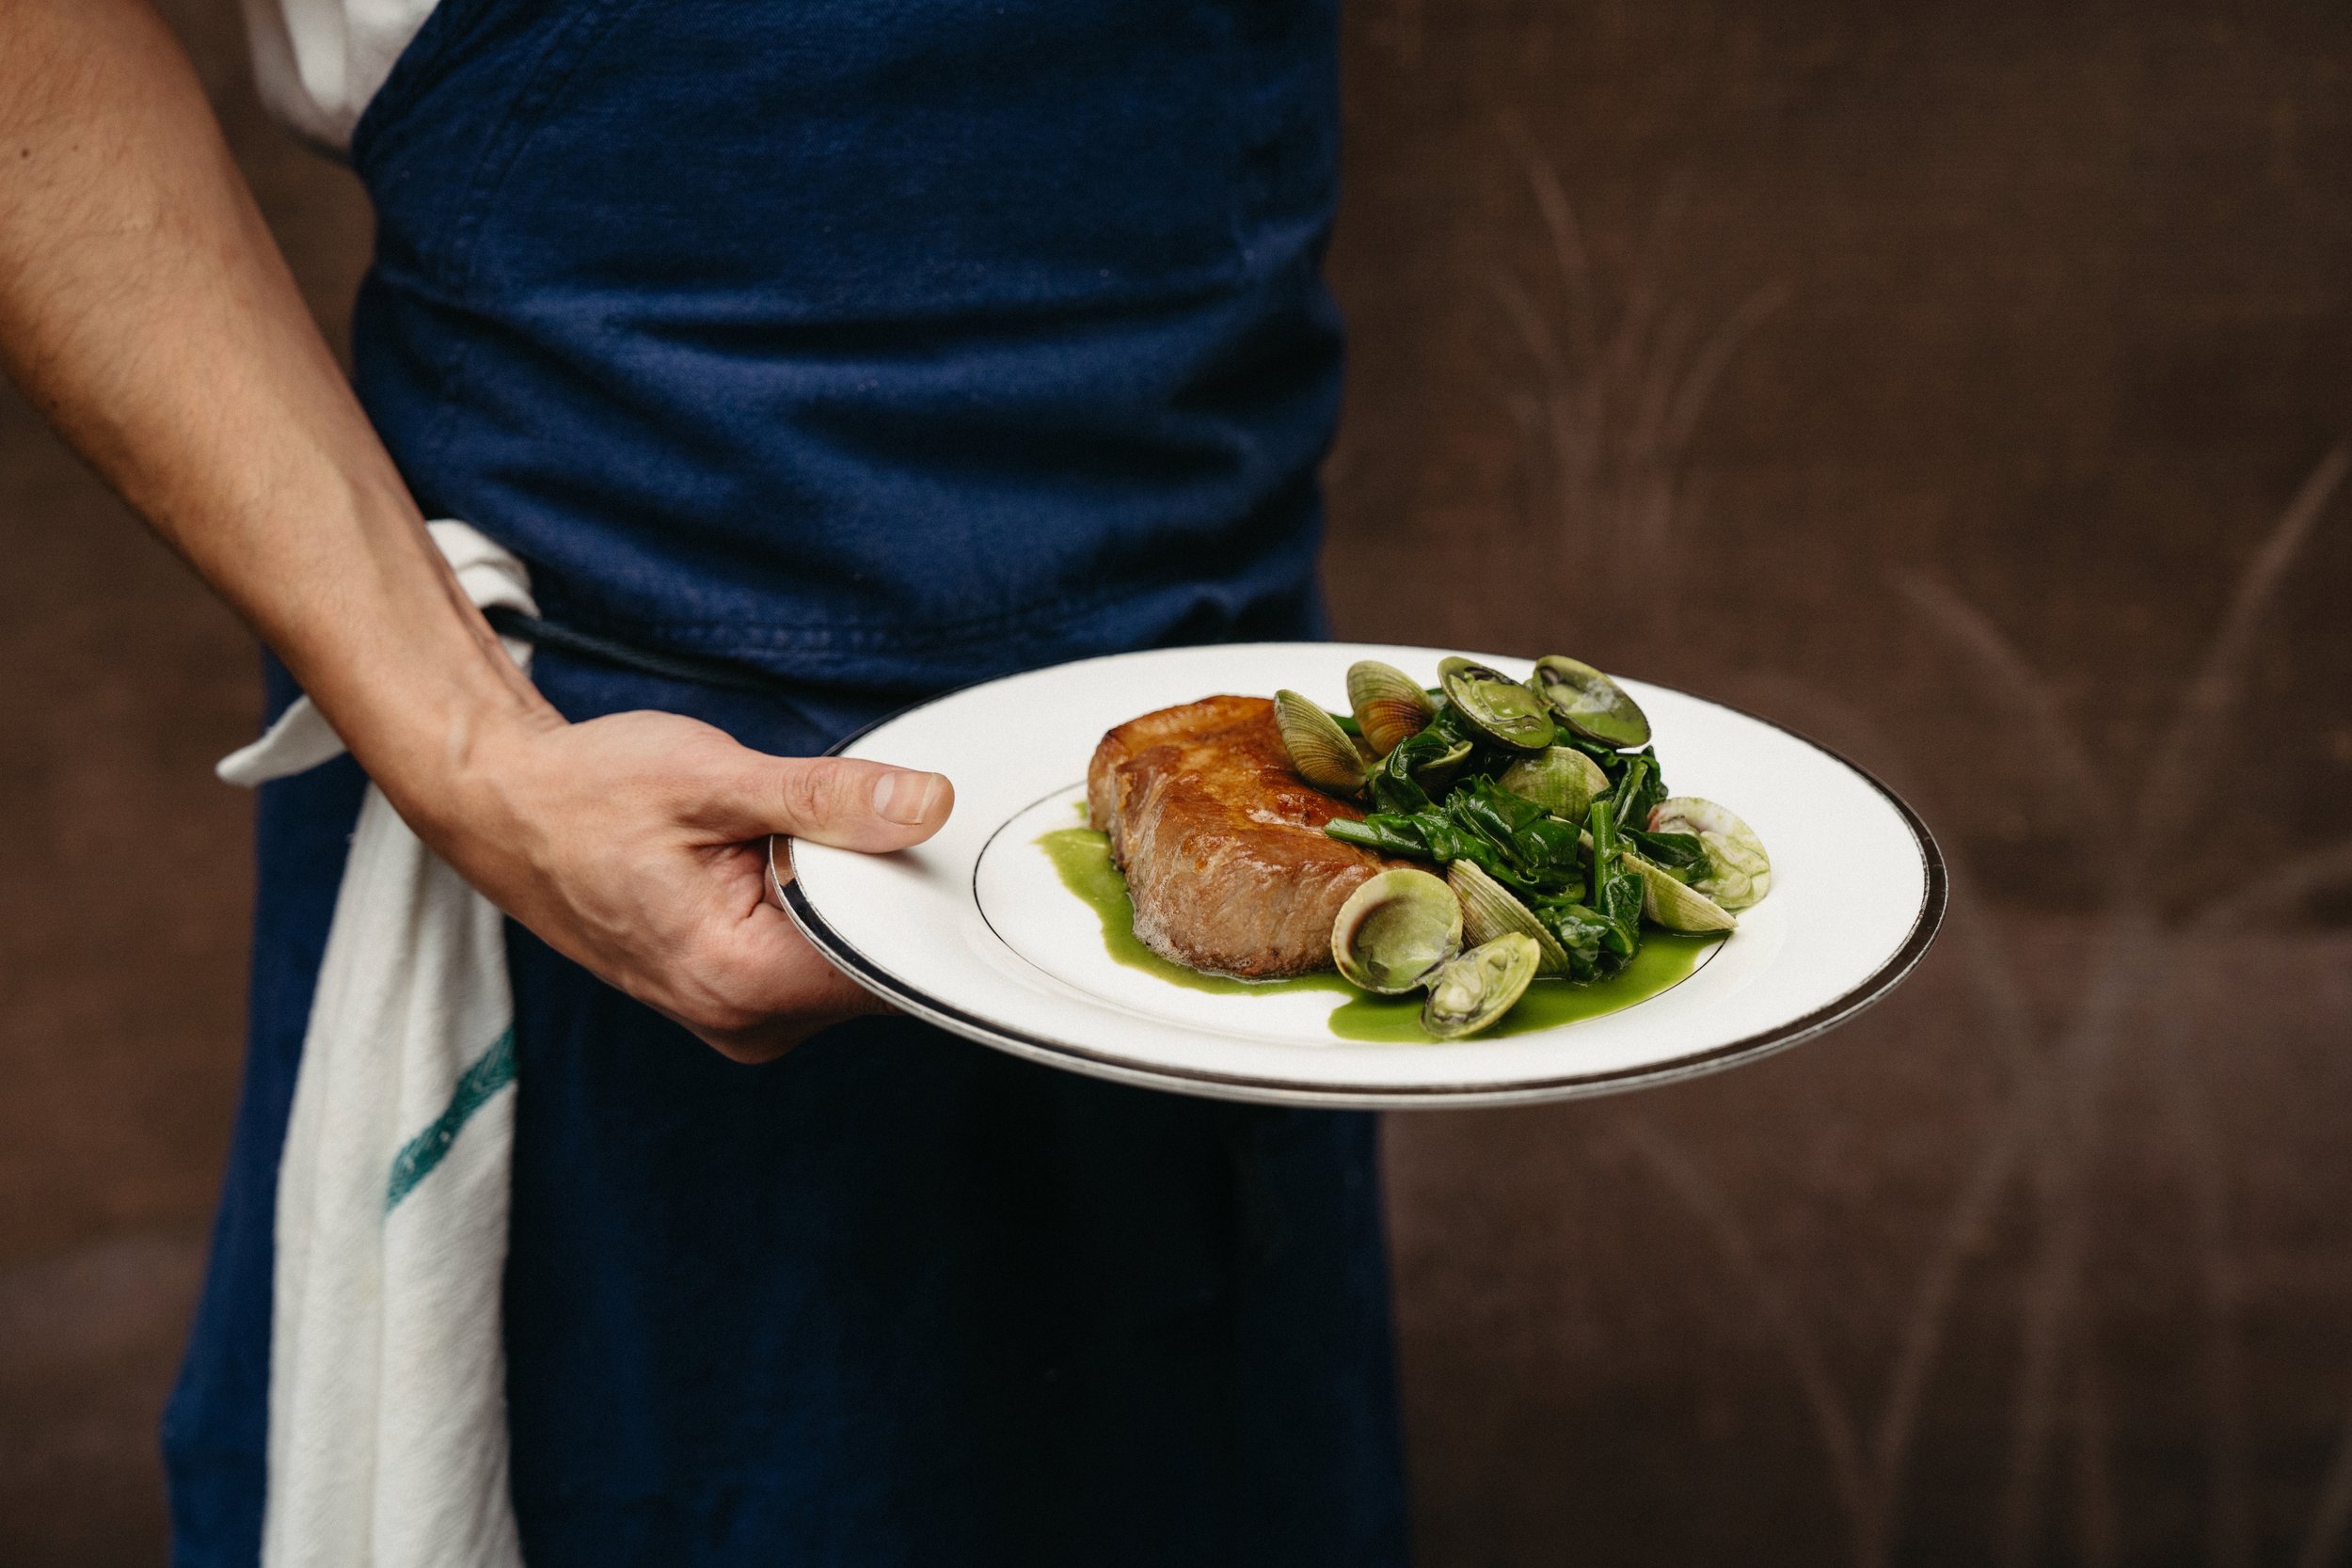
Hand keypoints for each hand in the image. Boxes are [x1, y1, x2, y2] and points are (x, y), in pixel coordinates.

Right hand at [405, 708, 953, 1063]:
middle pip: (879, 966)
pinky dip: (816, 904)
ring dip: (846, 894)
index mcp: (741, 983)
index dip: (918, 892)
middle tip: (837, 815)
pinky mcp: (737, 997)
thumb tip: (928, 806)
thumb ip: (825, 800)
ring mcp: (741, 1018)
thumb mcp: (714, 777)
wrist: (505, 808)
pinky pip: (816, 957)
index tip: (914, 831)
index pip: (891, 963)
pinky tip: (774, 858)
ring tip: (780, 837)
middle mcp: (746, 1022)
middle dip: (880, 889)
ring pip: (851, 960)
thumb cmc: (589, 792)